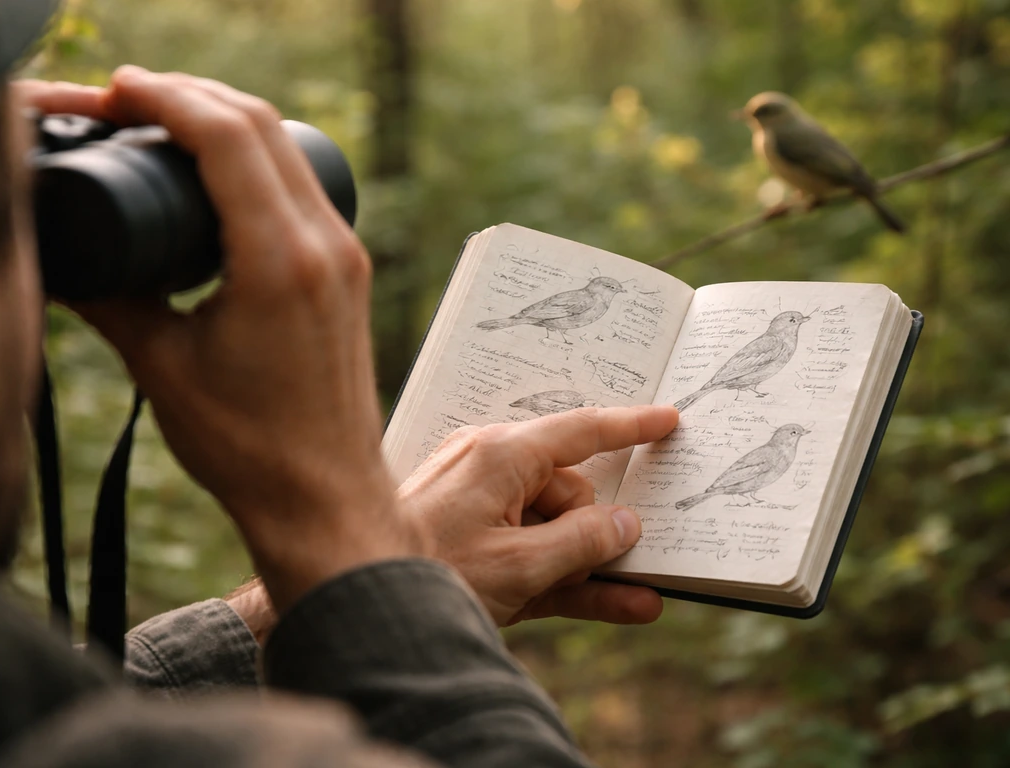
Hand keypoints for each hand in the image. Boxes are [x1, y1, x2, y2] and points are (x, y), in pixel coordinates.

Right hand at [18, 70, 423, 612]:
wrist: (325, 497)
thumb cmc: (251, 448)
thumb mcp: (163, 366)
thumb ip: (109, 299)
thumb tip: (66, 259)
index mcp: (281, 262)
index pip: (225, 135)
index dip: (164, 97)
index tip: (116, 93)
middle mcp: (326, 246)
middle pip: (261, 124)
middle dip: (192, 96)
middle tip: (129, 102)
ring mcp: (346, 256)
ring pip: (289, 149)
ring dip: (229, 121)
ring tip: (166, 125)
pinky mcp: (349, 273)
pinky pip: (306, 186)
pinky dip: (261, 159)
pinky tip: (221, 173)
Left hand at [399, 405, 677, 626]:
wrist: (357, 594)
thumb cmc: (431, 571)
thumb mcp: (519, 565)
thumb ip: (582, 543)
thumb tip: (626, 526)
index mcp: (503, 457)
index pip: (582, 432)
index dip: (631, 427)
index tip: (668, 420)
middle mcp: (493, 471)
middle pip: (571, 493)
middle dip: (593, 531)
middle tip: (602, 567)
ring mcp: (484, 508)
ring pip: (556, 529)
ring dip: (589, 564)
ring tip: (638, 597)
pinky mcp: (478, 545)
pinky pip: (538, 555)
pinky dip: (573, 578)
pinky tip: (626, 605)